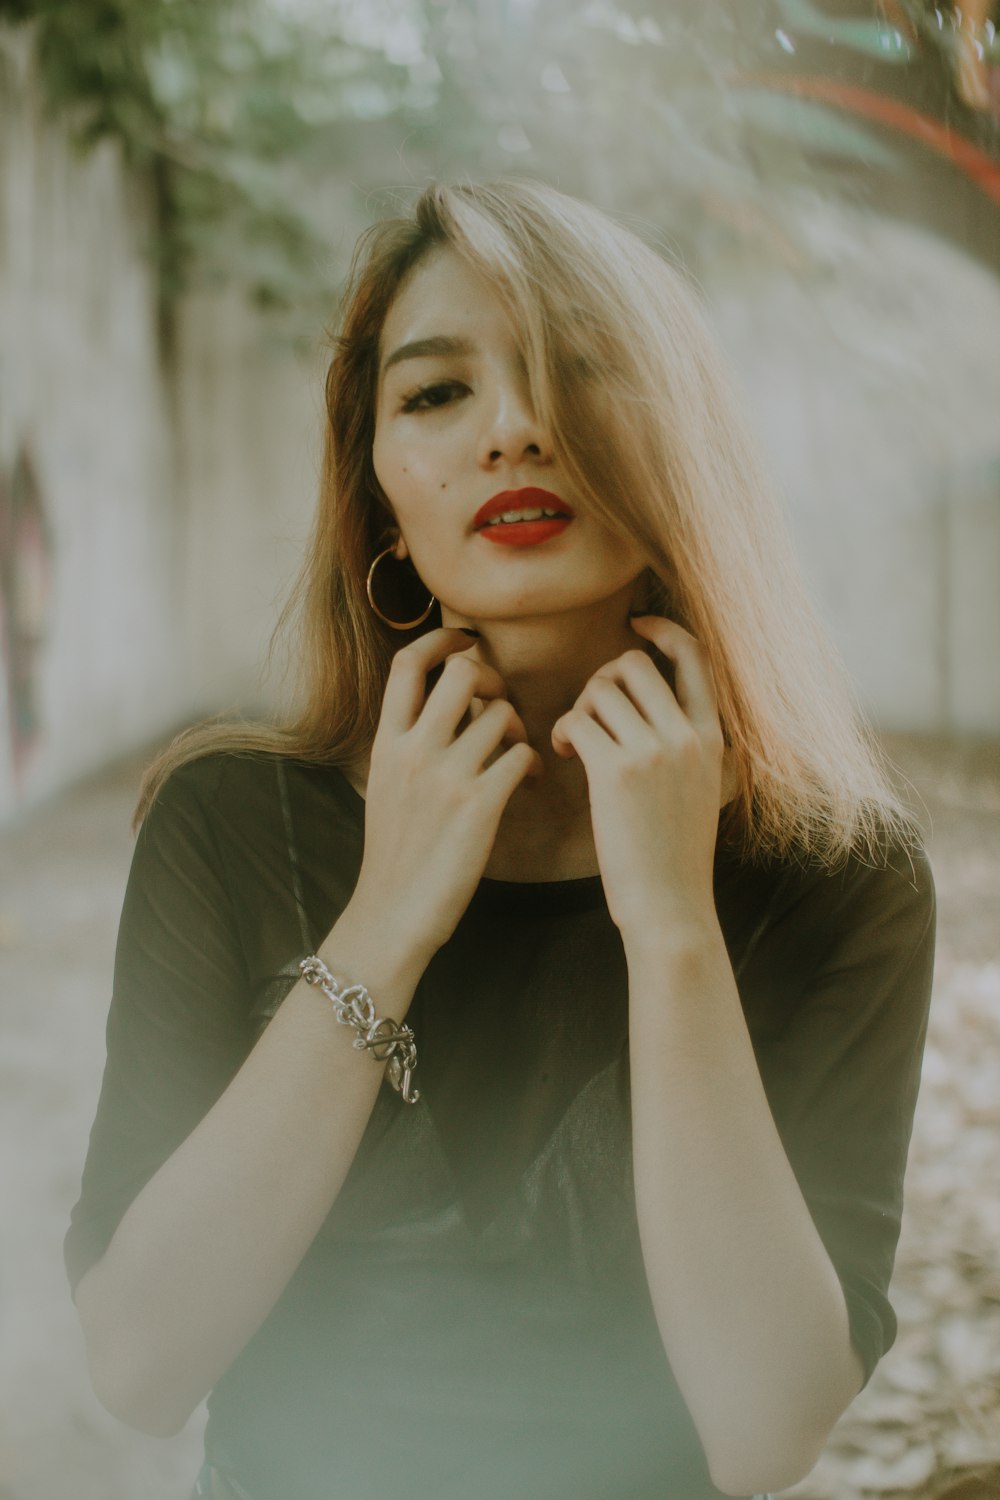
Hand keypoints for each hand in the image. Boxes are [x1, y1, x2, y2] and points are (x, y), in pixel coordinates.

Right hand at [348, 629, 542, 961]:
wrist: (392, 912)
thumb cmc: (396, 852)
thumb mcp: (386, 786)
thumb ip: (409, 742)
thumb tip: (444, 703)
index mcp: (387, 742)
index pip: (408, 663)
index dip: (442, 639)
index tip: (465, 642)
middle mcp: (413, 750)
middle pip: (462, 672)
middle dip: (492, 678)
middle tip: (500, 705)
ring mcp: (446, 777)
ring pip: (500, 714)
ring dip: (518, 728)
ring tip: (514, 757)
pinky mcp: (479, 806)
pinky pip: (521, 756)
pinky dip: (530, 765)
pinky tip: (523, 785)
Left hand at [550, 616, 732, 937]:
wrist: (671, 905)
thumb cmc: (676, 855)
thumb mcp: (702, 789)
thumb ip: (688, 746)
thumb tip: (659, 708)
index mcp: (712, 737)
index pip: (695, 656)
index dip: (663, 628)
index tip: (636, 624)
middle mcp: (687, 736)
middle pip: (633, 663)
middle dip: (602, 678)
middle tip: (591, 713)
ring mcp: (654, 753)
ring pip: (600, 689)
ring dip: (577, 708)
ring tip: (575, 741)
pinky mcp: (617, 773)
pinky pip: (576, 721)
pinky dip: (561, 731)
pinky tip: (564, 755)